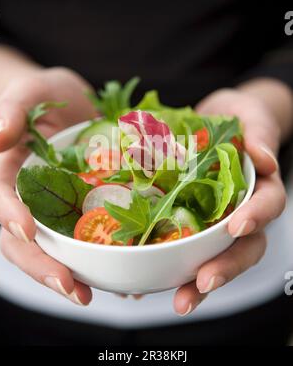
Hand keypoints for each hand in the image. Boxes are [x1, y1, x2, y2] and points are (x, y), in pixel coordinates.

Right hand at [0, 67, 95, 304]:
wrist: (78, 105)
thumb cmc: (48, 96)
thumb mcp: (32, 89)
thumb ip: (12, 107)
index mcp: (10, 173)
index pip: (0, 199)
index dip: (10, 216)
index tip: (28, 230)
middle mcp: (32, 200)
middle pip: (25, 241)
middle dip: (43, 266)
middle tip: (70, 286)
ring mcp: (61, 210)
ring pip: (58, 250)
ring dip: (76, 275)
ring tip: (103, 293)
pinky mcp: (88, 212)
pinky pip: (93, 241)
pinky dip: (107, 261)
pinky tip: (129, 276)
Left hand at [174, 86, 286, 314]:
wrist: (212, 119)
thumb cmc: (237, 117)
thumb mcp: (250, 115)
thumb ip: (260, 134)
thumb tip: (266, 161)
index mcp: (259, 187)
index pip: (267, 206)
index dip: (255, 219)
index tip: (236, 228)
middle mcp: (241, 211)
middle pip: (242, 247)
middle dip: (225, 268)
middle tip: (202, 284)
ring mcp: (214, 220)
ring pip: (213, 257)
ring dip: (196, 282)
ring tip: (179, 301)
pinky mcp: (188, 221)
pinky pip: (184, 248)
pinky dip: (169, 268)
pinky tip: (149, 282)